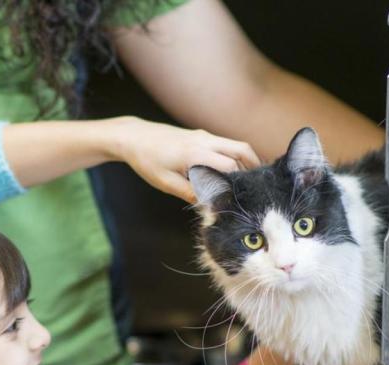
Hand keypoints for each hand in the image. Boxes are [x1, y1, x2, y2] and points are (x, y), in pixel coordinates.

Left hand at [108, 116, 259, 202]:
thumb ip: (190, 193)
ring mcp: (204, 135)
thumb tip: (211, 205)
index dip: (237, 183)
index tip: (239, 197)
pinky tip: (230, 172)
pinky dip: (234, 156)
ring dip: (245, 161)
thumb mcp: (166, 183)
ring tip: (247, 181)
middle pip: (242, 151)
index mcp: (196, 153)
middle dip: (252, 168)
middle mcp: (204, 141)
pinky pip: (225, 144)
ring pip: (236, 145)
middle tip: (255, 187)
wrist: (133, 137)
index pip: (230, 167)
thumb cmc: (146, 161)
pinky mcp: (200, 135)